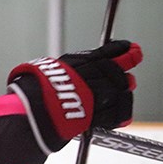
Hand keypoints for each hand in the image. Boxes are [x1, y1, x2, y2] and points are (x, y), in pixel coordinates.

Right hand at [7, 40, 141, 152]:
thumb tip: (56, 70)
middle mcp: (95, 77)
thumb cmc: (31, 89)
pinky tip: (122, 115)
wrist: (33, 110)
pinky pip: (119, 114)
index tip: (131, 48)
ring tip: (124, 91)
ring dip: (123, 92)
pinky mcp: (100, 115)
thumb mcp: (43, 68)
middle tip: (131, 71)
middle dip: (126, 70)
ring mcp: (100, 95)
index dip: (123, 49)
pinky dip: (121, 114)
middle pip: (119, 71)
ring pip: (122, 92)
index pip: (111, 51)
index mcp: (83, 62)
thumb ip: (60, 69)